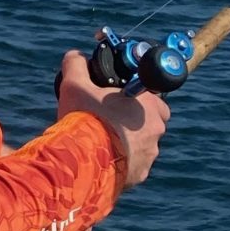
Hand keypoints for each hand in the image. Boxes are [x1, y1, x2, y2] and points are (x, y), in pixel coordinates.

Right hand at [57, 49, 168, 186]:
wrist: (81, 161)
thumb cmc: (83, 119)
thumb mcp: (75, 86)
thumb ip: (76, 66)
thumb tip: (75, 56)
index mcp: (147, 104)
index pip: (154, 99)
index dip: (137, 100)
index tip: (120, 103)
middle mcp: (154, 129)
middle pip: (149, 124)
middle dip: (133, 124)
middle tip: (110, 123)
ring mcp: (149, 154)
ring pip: (142, 147)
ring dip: (127, 144)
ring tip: (102, 144)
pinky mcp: (139, 174)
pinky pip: (133, 167)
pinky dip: (121, 164)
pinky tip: (103, 161)